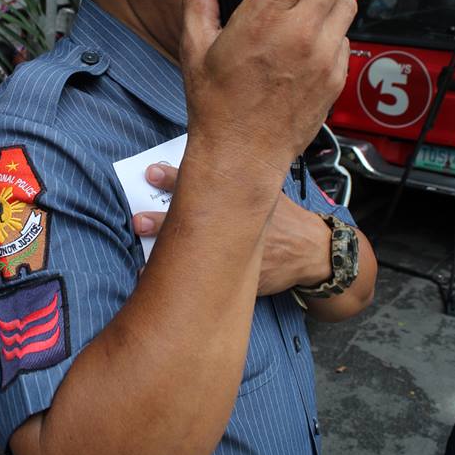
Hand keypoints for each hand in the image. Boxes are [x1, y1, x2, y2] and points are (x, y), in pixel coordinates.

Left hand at [133, 164, 330, 295]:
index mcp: (243, 199)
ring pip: (198, 256)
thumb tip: (205, 164)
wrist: (315, 253)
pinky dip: (185, 286)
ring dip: (170, 257)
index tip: (151, 173)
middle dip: (164, 222)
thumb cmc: (287, 218)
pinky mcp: (243, 279)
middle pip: (195, 222)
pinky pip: (209, 283)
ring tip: (143, 262)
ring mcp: (241, 255)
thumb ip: (241, 181)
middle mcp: (240, 226)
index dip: (174, 178)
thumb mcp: (267, 192)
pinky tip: (163, 289)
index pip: (204, 183)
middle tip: (138, 220)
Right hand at [181, 0, 354, 175]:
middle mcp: (301, 33)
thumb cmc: (216, 106)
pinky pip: (346, 38)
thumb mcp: (195, 47)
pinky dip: (334, 29)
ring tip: (313, 0)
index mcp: (264, 19)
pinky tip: (311, 39)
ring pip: (347, 4)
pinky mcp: (336, 78)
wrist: (241, 155)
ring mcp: (324, 57)